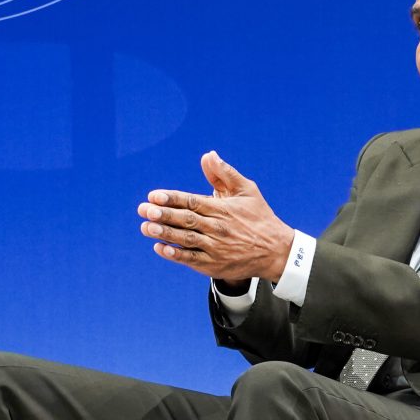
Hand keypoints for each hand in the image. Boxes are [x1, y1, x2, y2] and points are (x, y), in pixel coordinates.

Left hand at [139, 151, 292, 282]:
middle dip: (163, 215)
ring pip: (186, 239)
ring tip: (145, 227)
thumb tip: (208, 155)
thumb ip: (225, 173)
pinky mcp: (214, 265)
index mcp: (223, 209)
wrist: (276, 252)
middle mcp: (218, 228)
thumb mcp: (247, 190)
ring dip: (165, 233)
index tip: (154, 196)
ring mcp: (216, 248)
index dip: (172, 199)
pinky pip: (192, 259)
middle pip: (186, 220)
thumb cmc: (259, 217)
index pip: (192, 202)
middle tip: (143, 210)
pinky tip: (160, 248)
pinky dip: (176, 255)